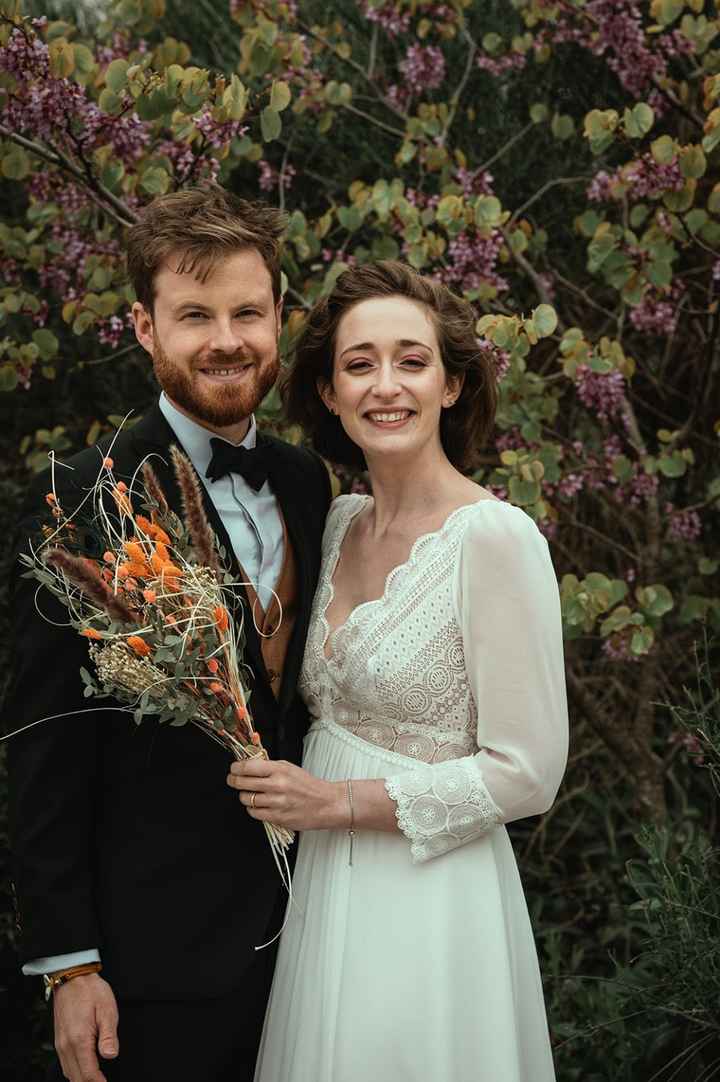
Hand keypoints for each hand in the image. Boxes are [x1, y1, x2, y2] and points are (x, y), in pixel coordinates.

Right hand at [53, 973, 118, 1081]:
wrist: (72, 977)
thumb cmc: (91, 991)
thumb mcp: (107, 1009)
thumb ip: (109, 1035)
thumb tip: (110, 1055)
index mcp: (79, 1039)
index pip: (89, 1073)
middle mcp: (66, 1045)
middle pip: (77, 1078)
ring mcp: (60, 1044)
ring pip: (69, 1073)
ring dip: (82, 1079)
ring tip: (96, 1079)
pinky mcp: (59, 1040)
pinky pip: (65, 1064)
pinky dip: (74, 1072)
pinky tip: (84, 1070)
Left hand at [227, 758, 345, 830]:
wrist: (326, 804)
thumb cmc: (308, 785)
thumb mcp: (290, 768)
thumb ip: (269, 766)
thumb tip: (248, 765)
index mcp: (280, 770)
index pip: (249, 766)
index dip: (236, 768)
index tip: (233, 769)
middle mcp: (277, 785)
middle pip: (243, 783)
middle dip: (234, 781)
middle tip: (233, 780)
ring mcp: (276, 803)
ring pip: (246, 799)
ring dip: (244, 796)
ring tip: (249, 793)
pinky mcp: (277, 817)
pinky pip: (254, 813)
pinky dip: (252, 809)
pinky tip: (258, 805)